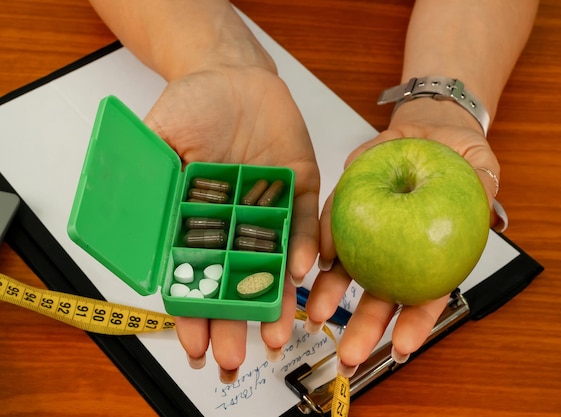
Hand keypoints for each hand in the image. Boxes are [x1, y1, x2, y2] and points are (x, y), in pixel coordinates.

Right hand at [144, 63, 319, 382]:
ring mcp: (269, 207)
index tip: (193, 344)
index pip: (193, 274)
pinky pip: (305, 221)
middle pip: (235, 279)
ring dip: (275, 299)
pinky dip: (304, 245)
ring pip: (273, 262)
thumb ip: (143, 179)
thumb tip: (124, 220)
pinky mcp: (299, 187)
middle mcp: (235, 221)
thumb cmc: (191, 104)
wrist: (233, 75)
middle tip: (233, 355)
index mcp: (196, 218)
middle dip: (234, 319)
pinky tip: (301, 270)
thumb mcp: (155, 139)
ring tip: (275, 333)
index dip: (192, 310)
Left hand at [306, 98, 499, 375]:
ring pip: (348, 270)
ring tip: (317, 318)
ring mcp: (372, 232)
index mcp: (433, 253)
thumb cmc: (458, 155)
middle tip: (350, 355)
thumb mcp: (482, 168)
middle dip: (364, 328)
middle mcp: (398, 250)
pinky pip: (333, 226)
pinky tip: (311, 264)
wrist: (430, 130)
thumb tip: (488, 214)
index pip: (426, 295)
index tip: (402, 348)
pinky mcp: (350, 207)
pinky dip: (322, 245)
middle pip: (381, 294)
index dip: (414, 323)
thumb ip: (484, 191)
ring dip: (331, 296)